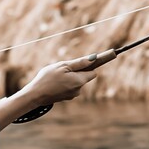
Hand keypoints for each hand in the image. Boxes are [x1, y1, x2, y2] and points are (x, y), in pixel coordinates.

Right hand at [0, 50, 116, 128]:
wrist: (35, 96)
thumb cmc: (47, 79)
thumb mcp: (62, 67)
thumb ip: (79, 64)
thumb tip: (93, 59)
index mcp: (79, 80)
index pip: (93, 70)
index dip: (99, 61)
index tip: (114, 52)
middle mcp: (79, 89)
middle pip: (85, 75)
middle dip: (79, 70)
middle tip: (65, 67)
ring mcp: (73, 94)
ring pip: (77, 80)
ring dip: (71, 76)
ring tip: (56, 75)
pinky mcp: (67, 97)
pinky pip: (71, 85)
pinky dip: (66, 82)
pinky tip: (55, 81)